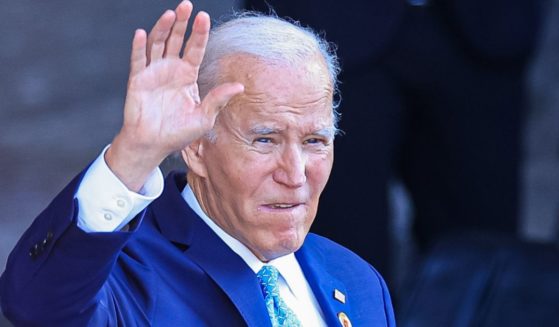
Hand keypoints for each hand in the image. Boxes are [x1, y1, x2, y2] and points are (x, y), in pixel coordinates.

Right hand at [106, 1, 243, 191]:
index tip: (204, 17)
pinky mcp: (137, 80)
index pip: (195, 49)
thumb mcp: (204, 117)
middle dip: (182, 23)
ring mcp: (153, 73)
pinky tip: (142, 33)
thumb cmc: (179, 133)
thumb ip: (218, 100)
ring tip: (170, 14)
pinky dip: (139, 47)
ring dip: (162, 28)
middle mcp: (170, 70)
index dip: (199, 33)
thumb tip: (239, 87)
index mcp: (187, 76)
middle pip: (176, 40)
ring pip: (157, 44)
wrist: (154, 144)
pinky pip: (138, 60)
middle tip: (187, 6)